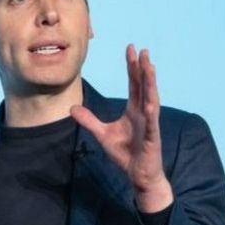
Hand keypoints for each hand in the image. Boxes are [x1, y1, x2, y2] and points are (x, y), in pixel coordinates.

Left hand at [70, 45, 173, 212]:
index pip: (134, 84)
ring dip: (150, 82)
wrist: (138, 174)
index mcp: (134, 110)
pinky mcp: (152, 137)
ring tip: (149, 65)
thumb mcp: (102, 134)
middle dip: (142, 68)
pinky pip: (151, 121)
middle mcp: (143, 113)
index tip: (130, 49)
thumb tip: (72, 107)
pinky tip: (149, 100)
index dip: (132, 67)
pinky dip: (150, 110)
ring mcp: (149, 124)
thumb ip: (89, 120)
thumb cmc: (125, 154)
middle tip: (141, 49)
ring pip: (150, 98)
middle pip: (143, 86)